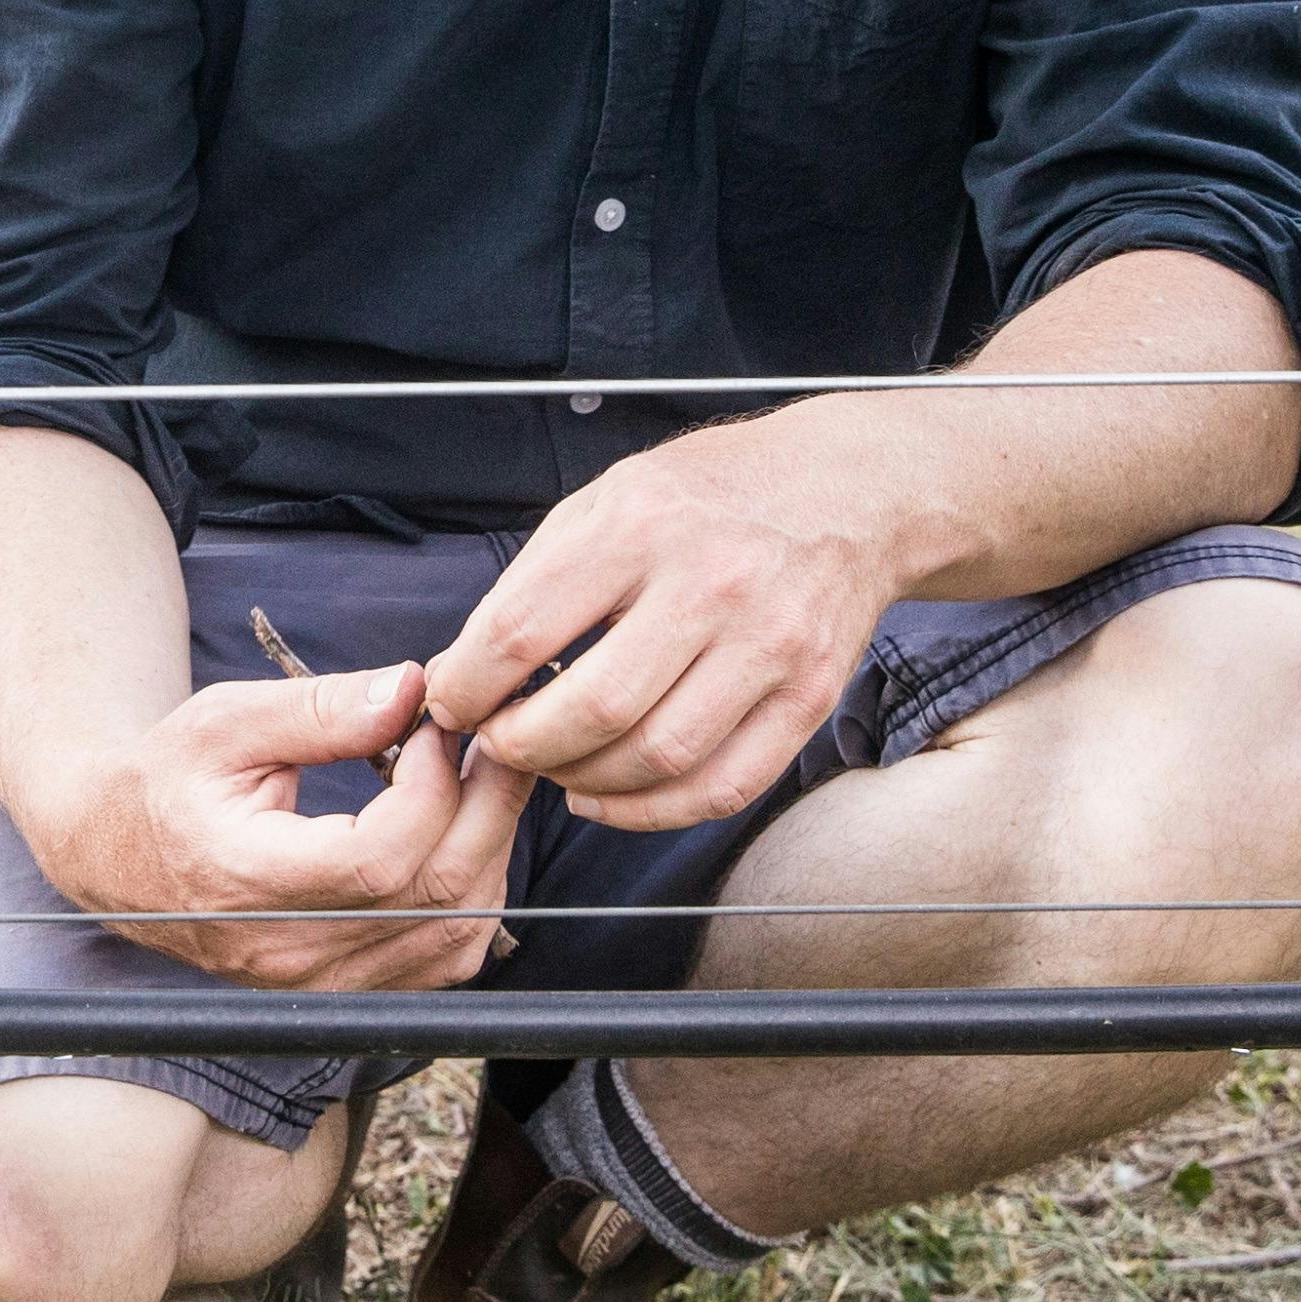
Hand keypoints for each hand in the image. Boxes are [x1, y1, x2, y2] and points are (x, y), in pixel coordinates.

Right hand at [29, 661, 534, 989]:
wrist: (114, 854)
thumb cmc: (165, 781)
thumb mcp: (224, 721)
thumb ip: (322, 710)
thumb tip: (413, 689)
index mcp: (245, 880)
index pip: (377, 860)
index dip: (431, 788)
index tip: (434, 727)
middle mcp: (286, 951)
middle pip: (433, 897)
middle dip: (483, 806)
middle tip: (486, 739)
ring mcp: (318, 982)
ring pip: (455, 935)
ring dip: (488, 850)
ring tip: (476, 780)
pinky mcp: (344, 991)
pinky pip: (445, 960)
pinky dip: (474, 896)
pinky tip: (458, 837)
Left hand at [424, 419, 888, 829]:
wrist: (848, 490)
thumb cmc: (710, 495)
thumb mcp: (607, 500)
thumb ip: (532, 584)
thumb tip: (459, 672)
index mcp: (641, 525)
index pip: (524, 630)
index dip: (470, 686)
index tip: (453, 704)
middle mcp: (711, 585)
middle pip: (592, 709)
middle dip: (522, 746)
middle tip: (499, 744)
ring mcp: (768, 646)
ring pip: (656, 758)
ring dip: (583, 782)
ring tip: (554, 766)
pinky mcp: (809, 696)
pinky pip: (722, 786)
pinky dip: (651, 811)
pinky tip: (609, 794)